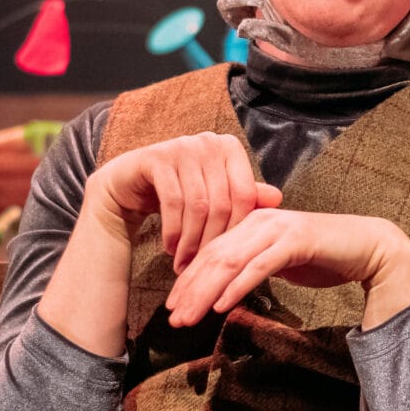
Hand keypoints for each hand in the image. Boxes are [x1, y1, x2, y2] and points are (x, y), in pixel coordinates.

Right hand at [82, 132, 279, 268]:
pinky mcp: (157, 157)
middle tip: (203, 268)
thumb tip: (279, 198)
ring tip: (185, 264)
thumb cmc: (180, 192)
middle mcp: (208, 142)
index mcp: (229, 148)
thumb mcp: (213, 195)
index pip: (244, 195)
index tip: (227, 257)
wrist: (130, 185)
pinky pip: (173, 202)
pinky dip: (173, 232)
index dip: (237, 231)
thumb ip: (244, 197)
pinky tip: (170, 249)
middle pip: (222, 203)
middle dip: (212, 241)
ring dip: (191, 241)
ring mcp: (183, 146)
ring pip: (198, 205)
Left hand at [164, 208, 409, 329]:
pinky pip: (258, 266)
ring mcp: (278, 229)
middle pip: (214, 256)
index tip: (173, 306)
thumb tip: (228, 285)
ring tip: (189, 317)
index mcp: (252, 223)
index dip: (188, 280)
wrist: (370, 248)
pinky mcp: (295, 241)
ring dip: (205, 292)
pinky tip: (221, 306)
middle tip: (172, 318)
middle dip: (190, 289)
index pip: (211, 252)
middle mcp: (260, 221)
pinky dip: (237, 286)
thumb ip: (254, 265)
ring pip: (230, 261)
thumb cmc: (326, 256)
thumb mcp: (281, 260)